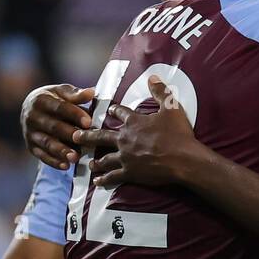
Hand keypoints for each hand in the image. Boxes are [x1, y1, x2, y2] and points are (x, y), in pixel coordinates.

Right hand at [21, 84, 95, 169]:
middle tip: (84, 140)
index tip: (88, 122)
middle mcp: (31, 116)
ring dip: (61, 151)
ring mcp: (29, 132)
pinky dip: (53, 161)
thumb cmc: (54, 100)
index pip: (59, 107)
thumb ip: (75, 95)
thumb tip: (91, 92)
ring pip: (46, 142)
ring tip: (75, 157)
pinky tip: (66, 166)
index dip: (74, 114)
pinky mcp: (31, 146)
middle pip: (52, 126)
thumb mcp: (62, 93)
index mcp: (40, 100)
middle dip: (69, 134)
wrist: (32, 109)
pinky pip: (42, 155)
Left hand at [85, 77, 199, 189]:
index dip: (115, 111)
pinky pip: (113, 176)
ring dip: (96, 160)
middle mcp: (125, 138)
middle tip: (76, 135)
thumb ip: (160, 92)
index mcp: (134, 122)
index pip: (120, 113)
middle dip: (88, 135)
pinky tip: (97, 181)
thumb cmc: (178, 134)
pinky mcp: (130, 172)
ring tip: (89, 162)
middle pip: (102, 136)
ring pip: (105, 158)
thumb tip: (152, 77)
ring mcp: (125, 157)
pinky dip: (104, 179)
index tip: (110, 111)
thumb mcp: (172, 108)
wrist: (183, 159)